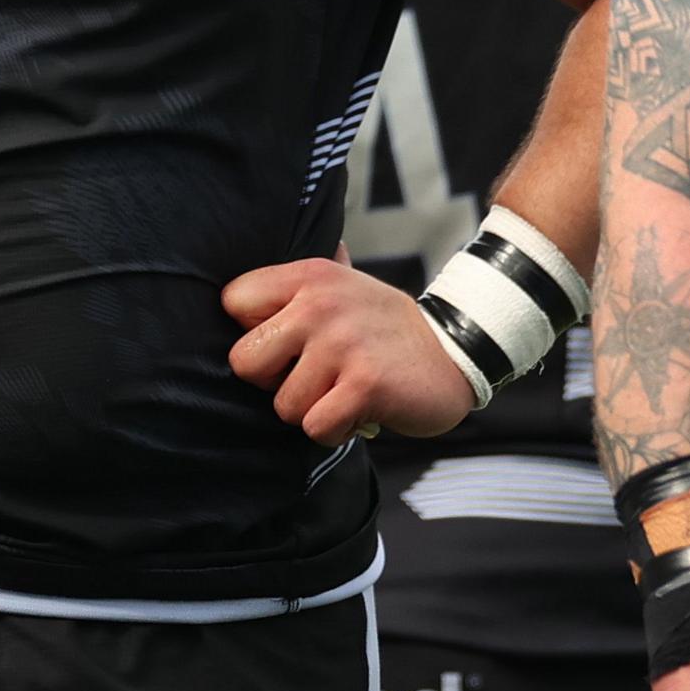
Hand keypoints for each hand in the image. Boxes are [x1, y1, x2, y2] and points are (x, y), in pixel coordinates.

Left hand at [222, 258, 476, 442]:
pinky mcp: (364, 384)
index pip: (232, 301)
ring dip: (313, 411)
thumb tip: (283, 259)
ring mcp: (342, 344)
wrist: (457, 351)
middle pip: (243, 362)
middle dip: (273, 383)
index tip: (285, 345)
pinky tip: (359, 412)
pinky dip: (336, 431)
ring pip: (283, 406)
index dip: (252, 334)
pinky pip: (316, 427)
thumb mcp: (346, 285)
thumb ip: (305, 280)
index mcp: (309, 276)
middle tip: (312, 378)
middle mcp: (320, 304)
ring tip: (344, 393)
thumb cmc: (386, 327)